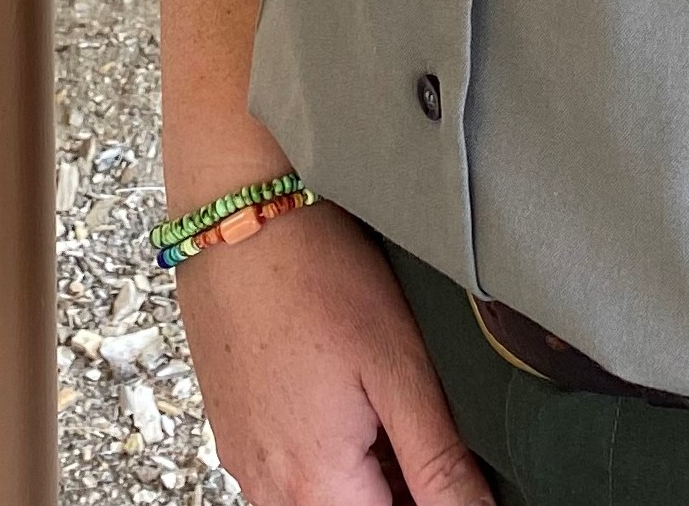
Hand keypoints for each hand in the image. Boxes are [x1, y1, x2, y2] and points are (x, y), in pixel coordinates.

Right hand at [176, 200, 494, 505]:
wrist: (238, 211)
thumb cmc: (316, 272)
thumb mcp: (398, 365)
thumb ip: (437, 460)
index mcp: (314, 486)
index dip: (436, 502)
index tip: (453, 462)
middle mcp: (268, 488)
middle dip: (402, 488)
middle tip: (429, 419)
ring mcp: (245, 458)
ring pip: (323, 495)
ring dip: (367, 470)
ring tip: (390, 398)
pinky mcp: (235, 428)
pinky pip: (290, 468)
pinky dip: (331, 448)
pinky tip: (350, 389)